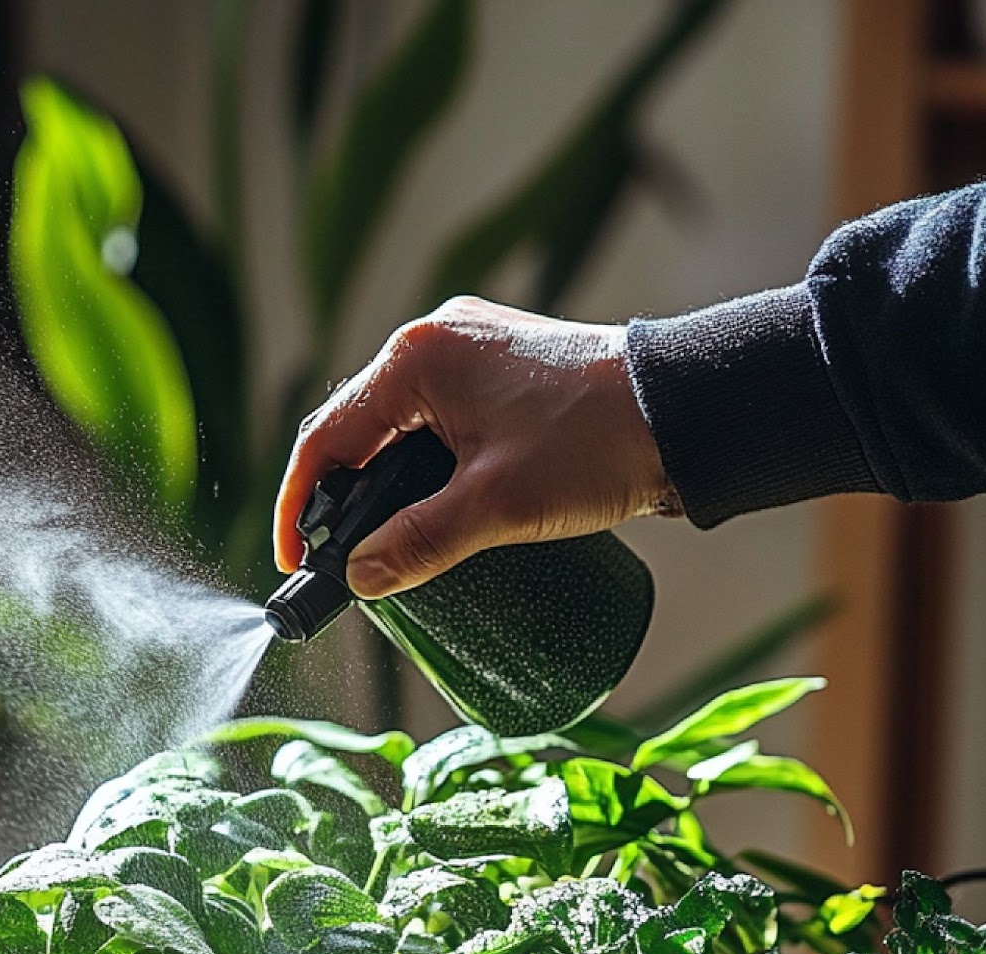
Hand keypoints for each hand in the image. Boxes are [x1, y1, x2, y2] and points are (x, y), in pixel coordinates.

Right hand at [273, 297, 675, 597]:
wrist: (691, 409)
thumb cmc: (597, 442)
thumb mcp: (496, 504)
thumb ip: (419, 543)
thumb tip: (361, 579)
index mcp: (418, 358)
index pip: (326, 437)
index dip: (300, 506)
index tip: (294, 562)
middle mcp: (436, 342)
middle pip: (357, 432)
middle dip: (340, 501)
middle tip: (338, 564)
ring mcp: (472, 354)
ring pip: (398, 431)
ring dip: (382, 489)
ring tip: (380, 548)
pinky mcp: (502, 377)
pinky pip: (436, 426)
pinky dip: (420, 471)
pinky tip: (429, 512)